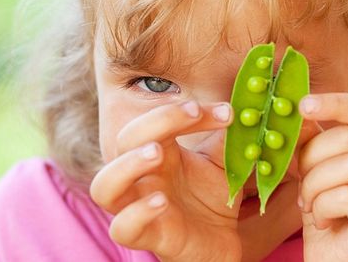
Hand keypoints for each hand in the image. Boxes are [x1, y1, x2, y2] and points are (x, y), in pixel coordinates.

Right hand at [90, 101, 241, 260]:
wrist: (218, 242)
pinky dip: (137, 214)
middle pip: (125, 140)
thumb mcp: (222, 163)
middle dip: (155, 122)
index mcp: (159, 152)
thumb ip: (226, 138)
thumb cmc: (211, 198)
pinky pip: (122, 228)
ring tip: (157, 153)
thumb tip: (243, 105)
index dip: (184, 110)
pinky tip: (162, 202)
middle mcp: (142, 177)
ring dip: (127, 166)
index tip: (226, 111)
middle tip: (192, 112)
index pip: (156, 120)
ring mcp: (138, 206)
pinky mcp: (146, 237)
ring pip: (104, 187)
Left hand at [297, 93, 347, 260]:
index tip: (303, 106)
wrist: (336, 259)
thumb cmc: (329, 210)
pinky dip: (323, 208)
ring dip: (315, 186)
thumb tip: (302, 110)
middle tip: (300, 181)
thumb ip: (314, 138)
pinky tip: (324, 221)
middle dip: (312, 159)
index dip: (334, 103)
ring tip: (310, 204)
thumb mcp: (317, 167)